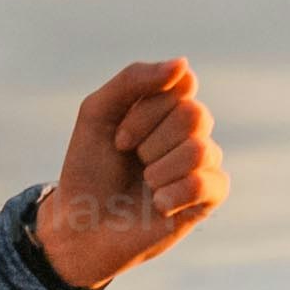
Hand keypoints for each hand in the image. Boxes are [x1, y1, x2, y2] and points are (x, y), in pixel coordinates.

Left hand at [40, 58, 224, 289]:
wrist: (80, 225)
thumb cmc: (88, 169)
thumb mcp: (97, 113)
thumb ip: (133, 80)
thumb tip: (184, 64)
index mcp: (166, 106)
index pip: (182, 85)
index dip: (147, 111)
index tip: (119, 138)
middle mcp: (188, 132)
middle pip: (194, 115)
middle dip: (149, 141)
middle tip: (129, 161)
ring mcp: (200, 165)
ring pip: (200, 150)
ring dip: (158, 170)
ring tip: (144, 185)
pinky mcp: (206, 200)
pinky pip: (209, 184)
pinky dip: (174, 194)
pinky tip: (157, 204)